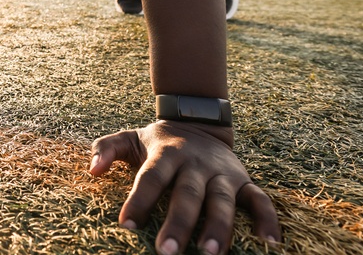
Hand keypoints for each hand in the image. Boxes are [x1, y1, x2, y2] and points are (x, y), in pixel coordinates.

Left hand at [89, 121, 279, 253]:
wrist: (197, 120)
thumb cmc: (157, 142)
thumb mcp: (128, 138)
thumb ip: (106, 149)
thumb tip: (92, 170)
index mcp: (166, 153)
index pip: (150, 178)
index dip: (138, 201)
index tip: (126, 226)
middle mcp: (195, 163)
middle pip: (187, 194)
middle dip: (178, 223)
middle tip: (167, 253)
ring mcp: (221, 172)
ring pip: (222, 200)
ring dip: (219, 227)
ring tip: (211, 254)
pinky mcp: (243, 181)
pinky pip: (259, 199)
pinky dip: (267, 219)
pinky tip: (270, 244)